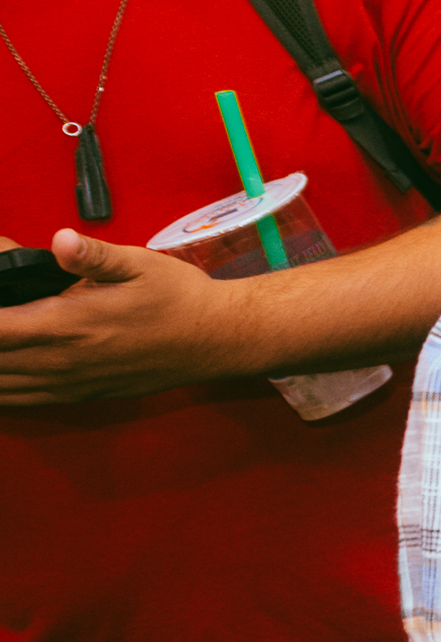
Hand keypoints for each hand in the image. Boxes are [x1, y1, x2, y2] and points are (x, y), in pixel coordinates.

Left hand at [0, 230, 246, 404]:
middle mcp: (60, 361)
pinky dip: (0, 388)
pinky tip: (4, 369)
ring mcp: (67, 383)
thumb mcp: (138, 265)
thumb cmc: (178, 298)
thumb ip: (92, 255)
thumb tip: (63, 241)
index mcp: (67, 324)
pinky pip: (18, 400)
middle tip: (1, 312)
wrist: (217, 340)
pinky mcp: (77, 395)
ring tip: (2, 338)